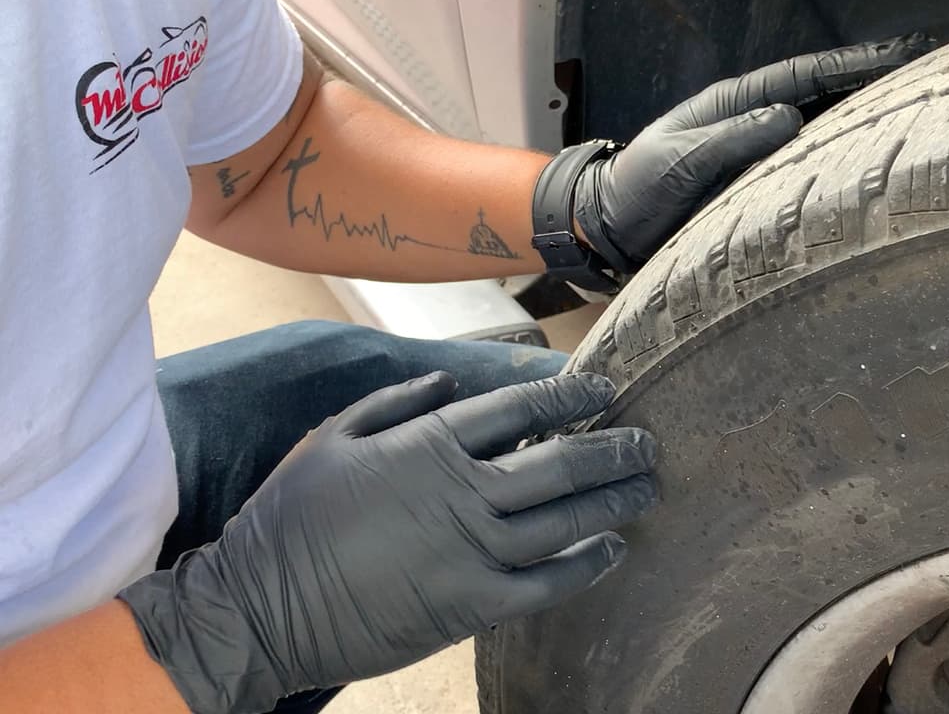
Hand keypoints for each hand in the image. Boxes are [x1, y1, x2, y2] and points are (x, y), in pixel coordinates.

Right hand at [120, 373, 656, 713]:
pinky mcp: (471, 606)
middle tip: (646, 442)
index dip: (570, 397)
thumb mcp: (331, 437)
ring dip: (613, 501)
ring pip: (563, 520)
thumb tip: (448, 381)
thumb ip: (395, 403)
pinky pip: (547, 584)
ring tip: (647, 487)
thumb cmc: (292, 518)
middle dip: (611, 449)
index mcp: (428, 445)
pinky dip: (587, 566)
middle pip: (558, 463)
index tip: (605, 390)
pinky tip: (614, 550)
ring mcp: (470, 552)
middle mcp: (461, 493)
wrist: (261, 608)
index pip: (519, 408)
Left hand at [573, 34, 933, 271]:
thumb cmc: (635, 191)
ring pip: (821, 139)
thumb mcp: (677, 160)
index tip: (902, 53)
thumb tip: (789, 118)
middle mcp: (753, 129)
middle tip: (930, 77)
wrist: (608, 231)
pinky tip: (873, 176)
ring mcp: (758, 162)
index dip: (853, 65)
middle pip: (824, 101)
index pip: (804, 77)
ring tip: (919, 121)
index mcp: (733, 106)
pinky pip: (806, 180)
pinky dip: (839, 173)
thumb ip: (730, 141)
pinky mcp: (756, 196)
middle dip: (874, 88)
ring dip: (864, 130)